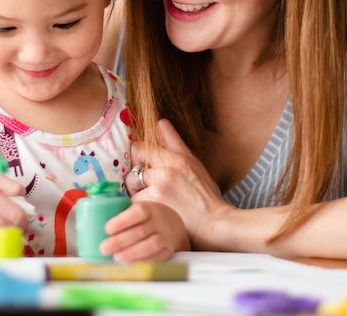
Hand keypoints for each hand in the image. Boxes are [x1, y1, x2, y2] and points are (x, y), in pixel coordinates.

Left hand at [99, 201, 189, 260]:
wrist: (173, 224)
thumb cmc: (147, 217)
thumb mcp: (137, 208)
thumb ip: (118, 212)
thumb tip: (86, 215)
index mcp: (148, 209)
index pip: (138, 212)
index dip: (123, 220)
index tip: (107, 228)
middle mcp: (158, 222)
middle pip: (141, 231)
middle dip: (121, 241)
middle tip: (104, 248)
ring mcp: (165, 237)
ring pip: (150, 245)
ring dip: (132, 252)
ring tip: (116, 257)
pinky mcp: (168, 250)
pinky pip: (157, 257)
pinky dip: (144, 261)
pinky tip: (131, 264)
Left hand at [124, 119, 233, 249]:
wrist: (215, 224)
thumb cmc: (206, 196)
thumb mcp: (195, 164)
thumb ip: (175, 143)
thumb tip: (160, 121)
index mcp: (178, 157)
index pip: (142, 145)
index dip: (139, 155)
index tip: (143, 165)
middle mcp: (168, 168)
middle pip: (135, 159)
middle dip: (136, 170)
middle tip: (144, 183)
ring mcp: (160, 185)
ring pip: (131, 180)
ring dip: (135, 188)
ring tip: (149, 198)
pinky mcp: (154, 203)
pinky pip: (134, 199)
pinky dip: (138, 205)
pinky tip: (150, 210)